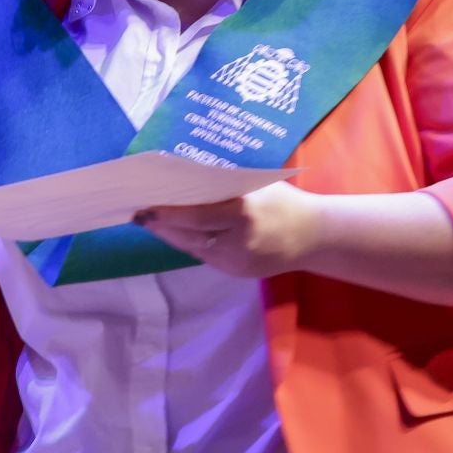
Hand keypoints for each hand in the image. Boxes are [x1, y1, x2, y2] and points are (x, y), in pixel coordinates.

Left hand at [134, 180, 322, 278]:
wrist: (316, 236)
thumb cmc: (282, 201)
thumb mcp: (255, 186)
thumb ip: (221, 187)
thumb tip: (180, 179)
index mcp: (244, 213)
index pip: (196, 216)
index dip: (167, 214)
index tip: (144, 207)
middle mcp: (239, 241)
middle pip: (189, 235)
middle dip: (161, 226)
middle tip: (137, 214)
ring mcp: (238, 261)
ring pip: (193, 248)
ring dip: (170, 235)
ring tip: (150, 222)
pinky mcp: (238, 273)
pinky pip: (205, 256)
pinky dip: (188, 244)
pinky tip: (175, 233)